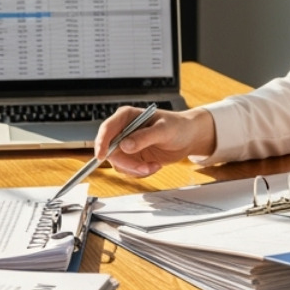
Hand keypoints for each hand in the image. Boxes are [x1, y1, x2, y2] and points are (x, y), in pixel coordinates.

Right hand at [94, 106, 215, 177]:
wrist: (188, 137)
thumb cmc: (177, 126)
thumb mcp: (164, 130)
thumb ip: (144, 137)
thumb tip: (125, 146)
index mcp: (127, 117)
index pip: (107, 128)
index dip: (101, 142)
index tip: (101, 156)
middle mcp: (123, 131)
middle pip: (111, 151)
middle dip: (127, 163)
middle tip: (144, 168)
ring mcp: (127, 145)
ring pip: (119, 164)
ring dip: (136, 169)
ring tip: (154, 166)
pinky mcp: (133, 158)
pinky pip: (128, 170)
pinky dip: (141, 172)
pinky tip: (154, 166)